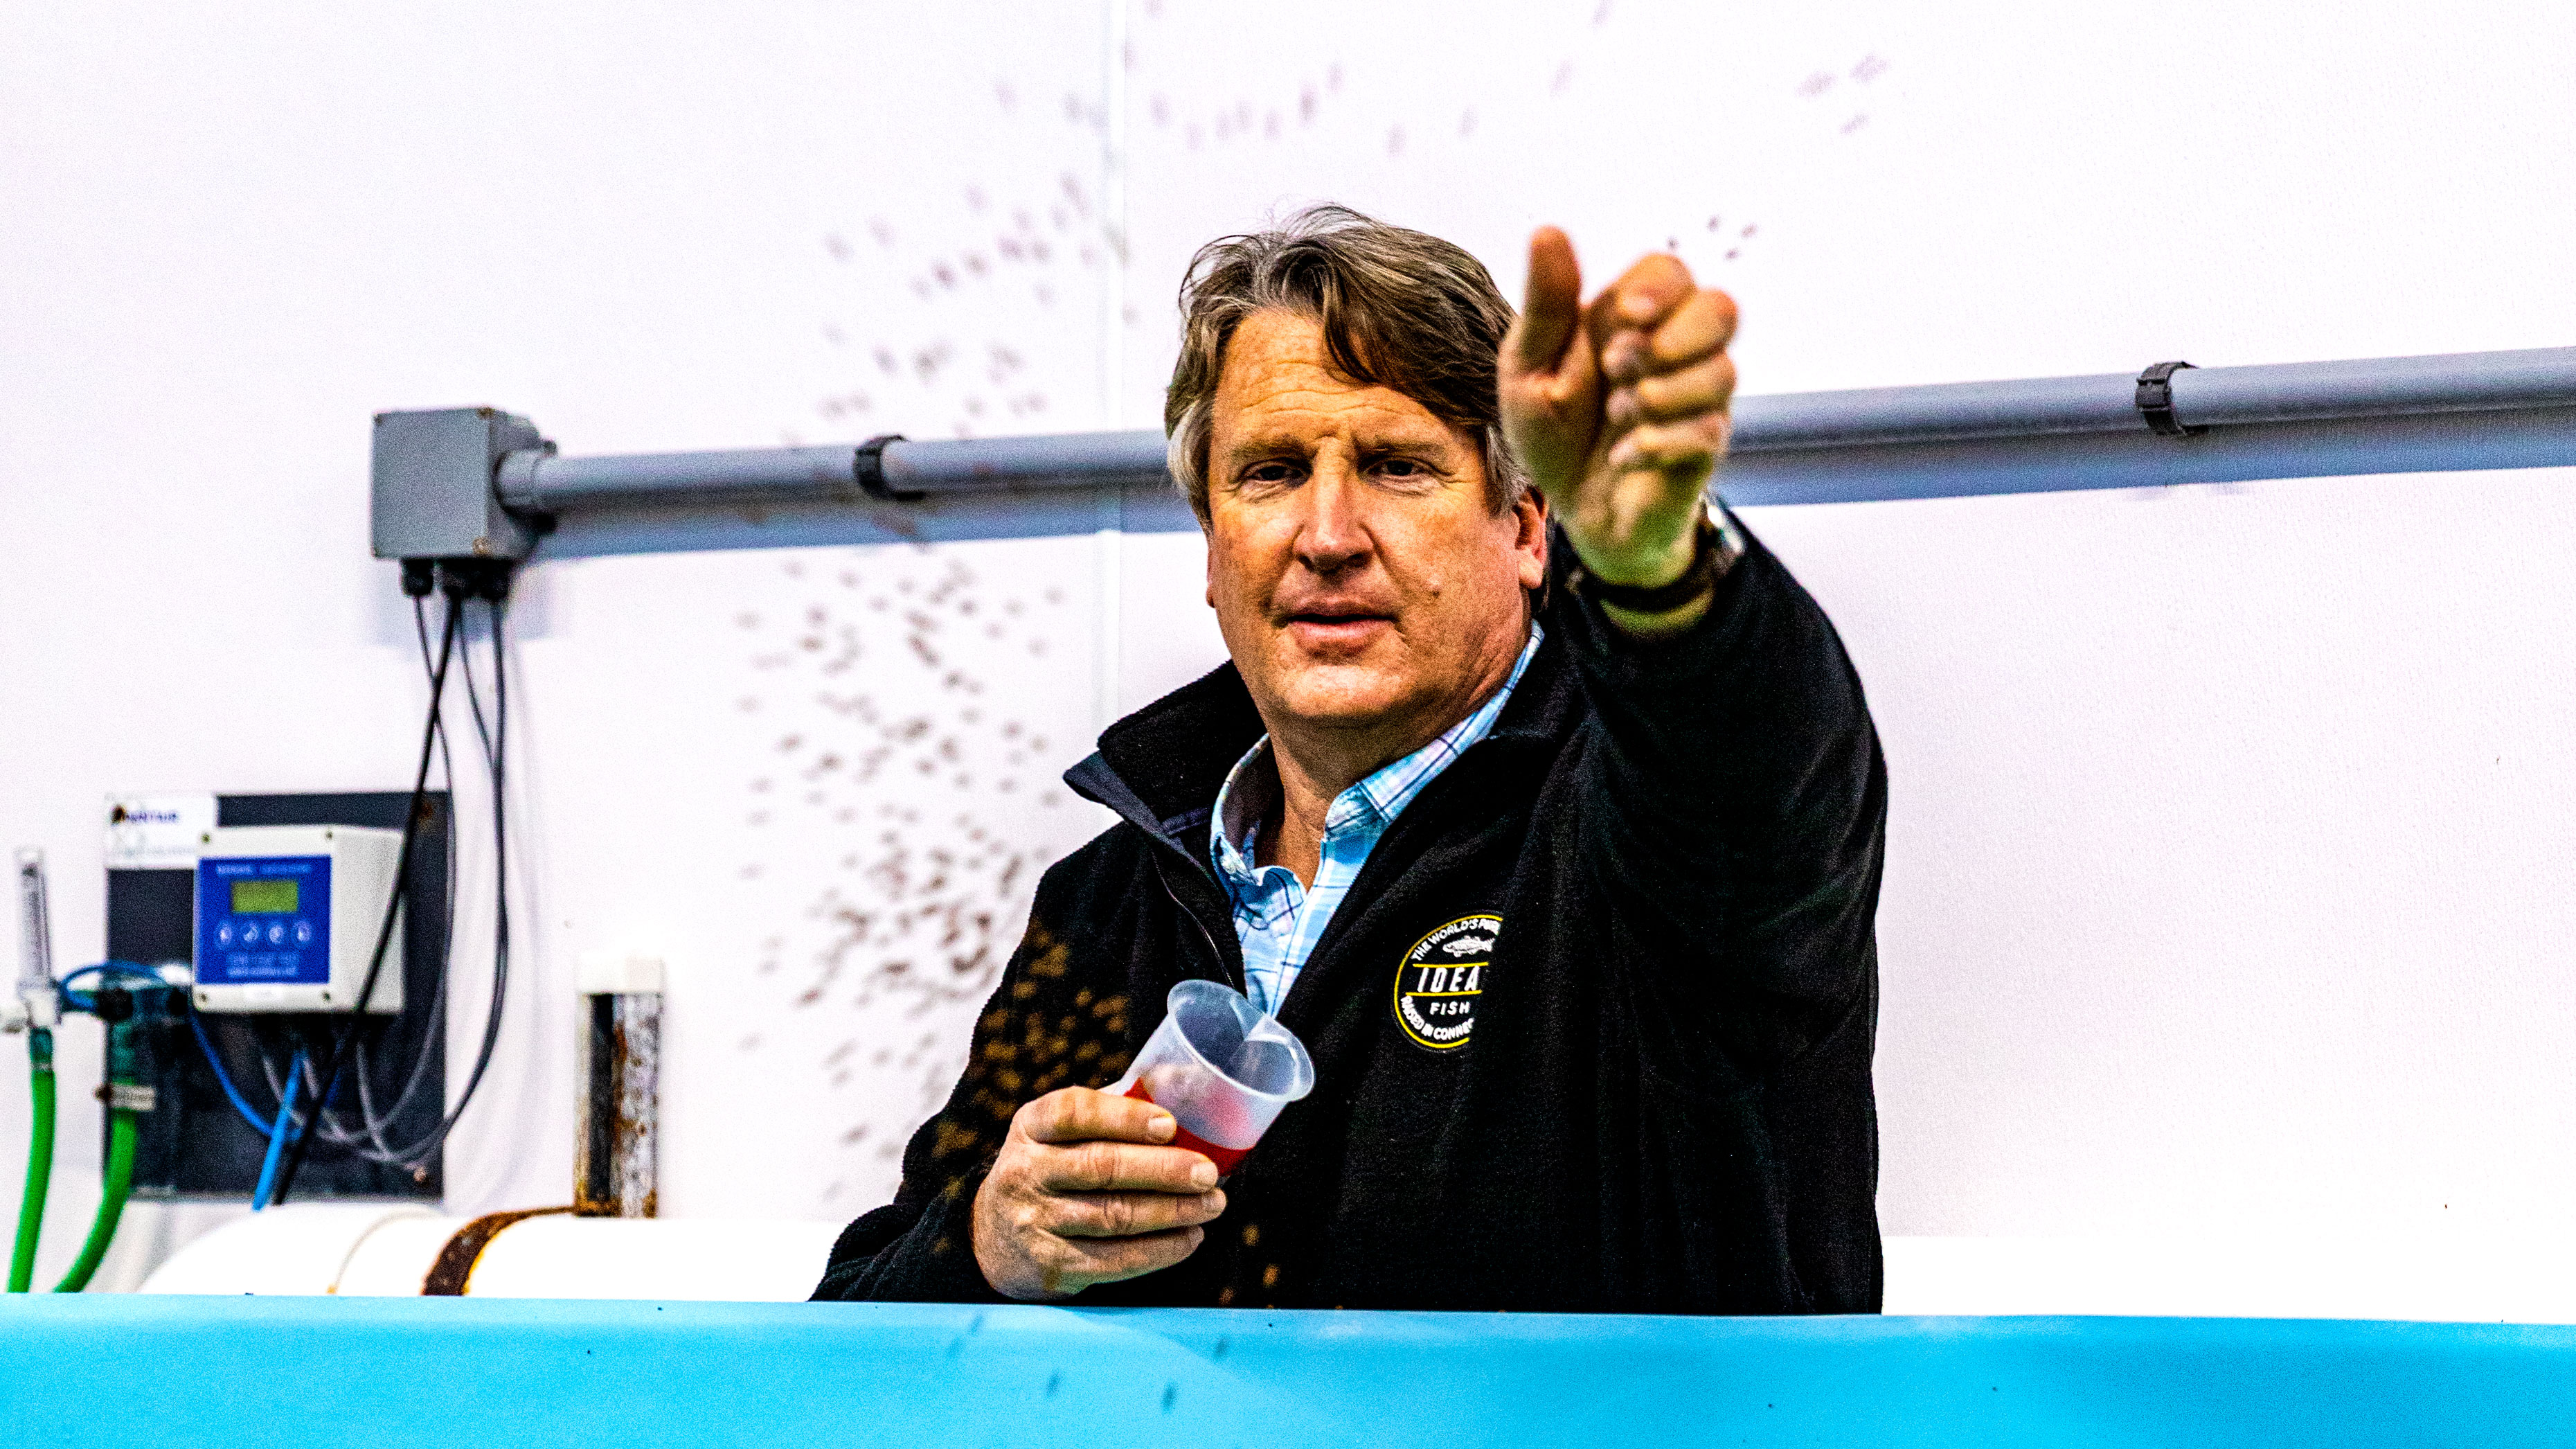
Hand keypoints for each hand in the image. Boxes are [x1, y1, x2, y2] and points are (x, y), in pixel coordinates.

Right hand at [971, 1086, 1226, 1300]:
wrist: (993, 1238)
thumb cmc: (1052, 1168)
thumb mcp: (1061, 1131)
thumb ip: (1115, 1107)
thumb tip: (1187, 1083)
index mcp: (1031, 1126)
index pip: (1073, 1113)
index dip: (1124, 1118)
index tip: (1170, 1125)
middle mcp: (1026, 1172)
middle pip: (1101, 1167)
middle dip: (1163, 1169)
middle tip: (1207, 1172)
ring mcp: (1035, 1222)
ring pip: (1113, 1215)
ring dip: (1172, 1211)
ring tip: (1212, 1204)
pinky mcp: (1051, 1265)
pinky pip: (1114, 1259)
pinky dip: (1159, 1250)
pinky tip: (1189, 1237)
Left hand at [1499, 228, 1737, 596]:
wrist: (1573, 511)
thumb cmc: (1552, 432)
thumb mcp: (1529, 367)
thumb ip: (1546, 304)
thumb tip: (1548, 230)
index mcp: (1630, 320)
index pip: (1671, 271)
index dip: (1659, 287)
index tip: (1628, 317)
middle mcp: (1675, 351)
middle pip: (1722, 309)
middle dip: (1675, 336)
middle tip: (1621, 367)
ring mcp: (1697, 398)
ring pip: (1724, 371)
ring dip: (1660, 394)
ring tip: (1618, 417)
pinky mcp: (1705, 447)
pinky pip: (1707, 431)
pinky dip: (1656, 443)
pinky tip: (1622, 455)